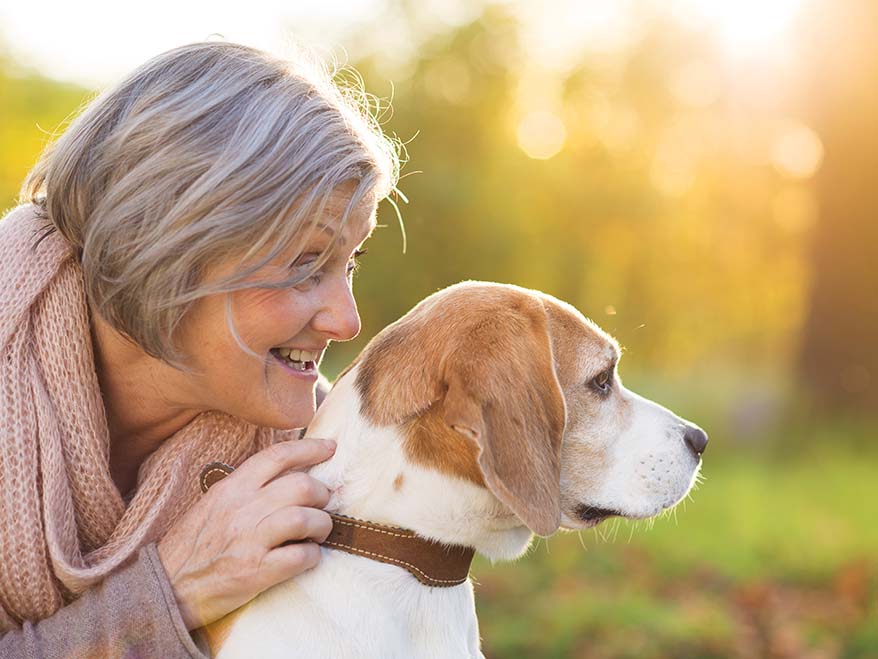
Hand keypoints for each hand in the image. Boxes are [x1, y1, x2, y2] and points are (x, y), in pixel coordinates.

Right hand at [156, 438, 336, 629]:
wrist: (164, 588)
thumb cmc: (191, 546)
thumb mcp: (213, 504)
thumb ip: (247, 488)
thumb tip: (289, 476)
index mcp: (232, 488)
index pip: (278, 456)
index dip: (310, 448)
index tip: (330, 447)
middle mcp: (242, 509)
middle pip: (301, 485)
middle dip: (322, 493)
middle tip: (323, 504)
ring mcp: (249, 540)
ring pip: (306, 519)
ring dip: (322, 525)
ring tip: (319, 532)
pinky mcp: (256, 572)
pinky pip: (301, 557)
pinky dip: (313, 556)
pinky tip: (307, 556)